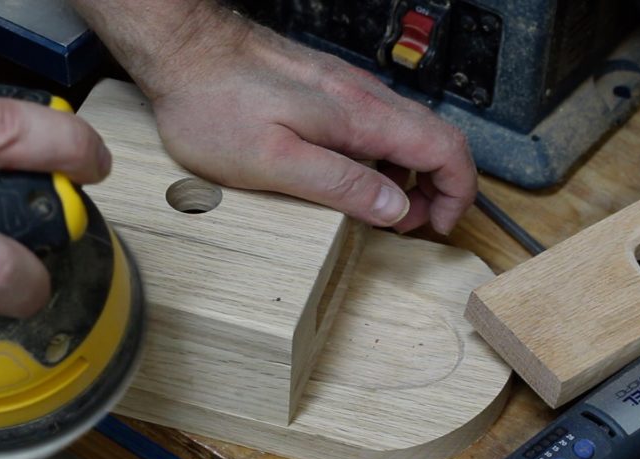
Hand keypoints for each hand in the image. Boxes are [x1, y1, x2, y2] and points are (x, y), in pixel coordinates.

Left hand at [76, 1, 476, 232]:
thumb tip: (395, 208)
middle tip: (410, 227)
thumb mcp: (274, 162)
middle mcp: (362, 98)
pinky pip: (374, 126)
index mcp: (360, 117)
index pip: (445, 149)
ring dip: (409, 175)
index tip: (439, 225)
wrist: (183, 50)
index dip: (457, 192)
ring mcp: (345, 92)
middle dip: (437, 189)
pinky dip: (382, 158)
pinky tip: (352, 178)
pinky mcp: (324, 92)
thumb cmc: (215, 104)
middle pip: (434, 140)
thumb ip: (340, 184)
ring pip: (406, 133)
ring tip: (382, 212)